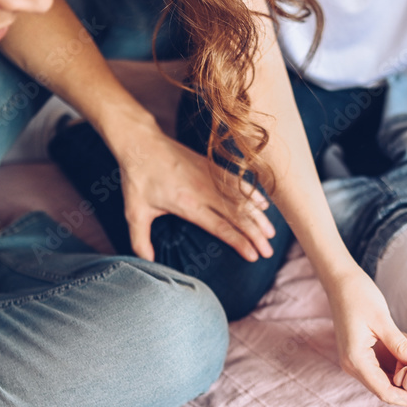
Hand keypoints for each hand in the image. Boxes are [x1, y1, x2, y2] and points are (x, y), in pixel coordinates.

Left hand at [115, 125, 276, 261]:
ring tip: (271, 234)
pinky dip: (253, 193)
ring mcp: (210, 177)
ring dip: (259, 217)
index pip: (221, 227)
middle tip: (268, 252)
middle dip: (256, 235)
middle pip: (237, 216)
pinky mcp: (212, 167)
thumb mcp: (134, 212)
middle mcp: (204, 190)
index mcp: (188, 204)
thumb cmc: (137, 178)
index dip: (239, 241)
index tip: (253, 255)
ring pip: (242, 199)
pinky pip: (238, 182)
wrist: (141, 142)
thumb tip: (146, 263)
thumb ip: (140, 240)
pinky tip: (264, 205)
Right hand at [325, 268, 406, 406]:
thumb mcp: (383, 321)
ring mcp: (354, 360)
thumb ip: (401, 345)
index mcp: (356, 360)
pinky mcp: (358, 353)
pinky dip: (397, 371)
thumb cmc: (359, 296)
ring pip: (383, 381)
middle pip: (384, 390)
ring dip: (405, 382)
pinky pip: (380, 370)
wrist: (340, 281)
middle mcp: (352, 365)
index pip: (385, 392)